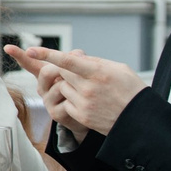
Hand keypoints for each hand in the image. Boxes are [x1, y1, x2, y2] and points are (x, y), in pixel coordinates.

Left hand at [12, 46, 145, 136]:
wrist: (139, 120)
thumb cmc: (131, 90)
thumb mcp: (119, 68)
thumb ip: (95, 62)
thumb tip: (75, 57)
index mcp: (98, 72)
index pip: (67, 60)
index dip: (47, 54)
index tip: (31, 50)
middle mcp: (88, 88)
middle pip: (62, 72)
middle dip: (66, 70)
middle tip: (78, 72)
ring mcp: (83, 103)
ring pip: (62, 87)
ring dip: (69, 85)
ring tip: (89, 89)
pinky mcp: (82, 116)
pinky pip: (66, 102)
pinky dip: (72, 99)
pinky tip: (88, 101)